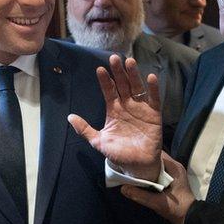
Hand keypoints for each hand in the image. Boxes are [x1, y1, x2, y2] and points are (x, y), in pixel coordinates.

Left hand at [68, 54, 161, 180]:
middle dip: (118, 72)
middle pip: (122, 84)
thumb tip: (69, 117)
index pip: (108, 91)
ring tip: (130, 62)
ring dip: (134, 75)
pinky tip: (151, 77)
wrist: (137, 166)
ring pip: (137, 87)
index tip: (99, 70)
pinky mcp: (154, 114)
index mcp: (113, 109)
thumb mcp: (99, 141)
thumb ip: (85, 129)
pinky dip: (153, 88)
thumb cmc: (118, 153)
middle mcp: (127, 105)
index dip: (104, 81)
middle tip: (114, 58)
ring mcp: (140, 108)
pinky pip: (154, 99)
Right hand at [120, 153, 194, 223]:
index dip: (144, 153)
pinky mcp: (172, 178)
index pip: (157, 153)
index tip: (132, 155)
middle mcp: (174, 167)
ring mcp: (174, 172)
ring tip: (132, 168)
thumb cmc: (178, 209)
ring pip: (156, 164)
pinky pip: (158, 170)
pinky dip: (149, 172)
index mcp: (174, 168)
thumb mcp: (158, 203)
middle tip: (129, 162)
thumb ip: (140, 196)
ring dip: (146, 166)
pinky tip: (140, 176)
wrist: (190, 217)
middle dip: (143, 159)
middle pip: (155, 157)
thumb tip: (123, 188)